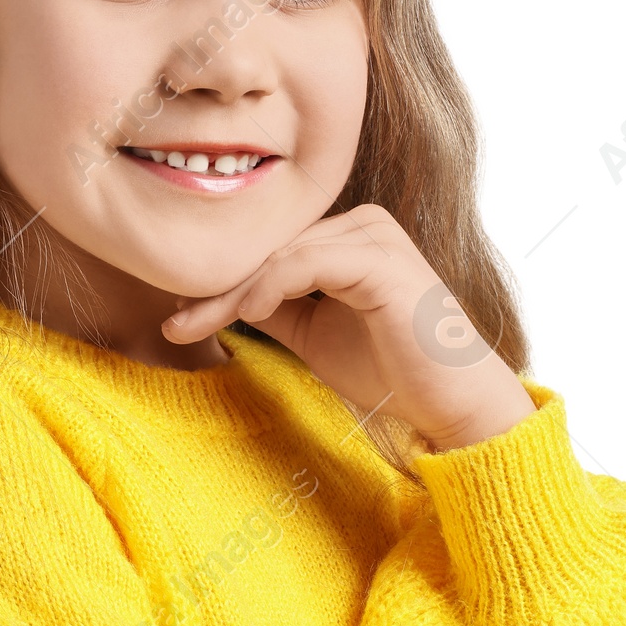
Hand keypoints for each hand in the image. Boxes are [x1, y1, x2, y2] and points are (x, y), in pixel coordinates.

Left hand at [160, 204, 536, 451]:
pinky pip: (308, 262)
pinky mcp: (380, 259)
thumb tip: (220, 299)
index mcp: (349, 236)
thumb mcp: (314, 334)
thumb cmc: (392, 370)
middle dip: (218, 289)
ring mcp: (374, 236)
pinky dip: (271, 285)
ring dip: (234, 292)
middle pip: (271, 250)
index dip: (221, 284)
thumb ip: (274, 308)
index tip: (177, 317)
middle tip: (174, 321)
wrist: (451, 401)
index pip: (272, 253)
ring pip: (281, 255)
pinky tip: (247, 312)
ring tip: (196, 322)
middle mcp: (362, 223)